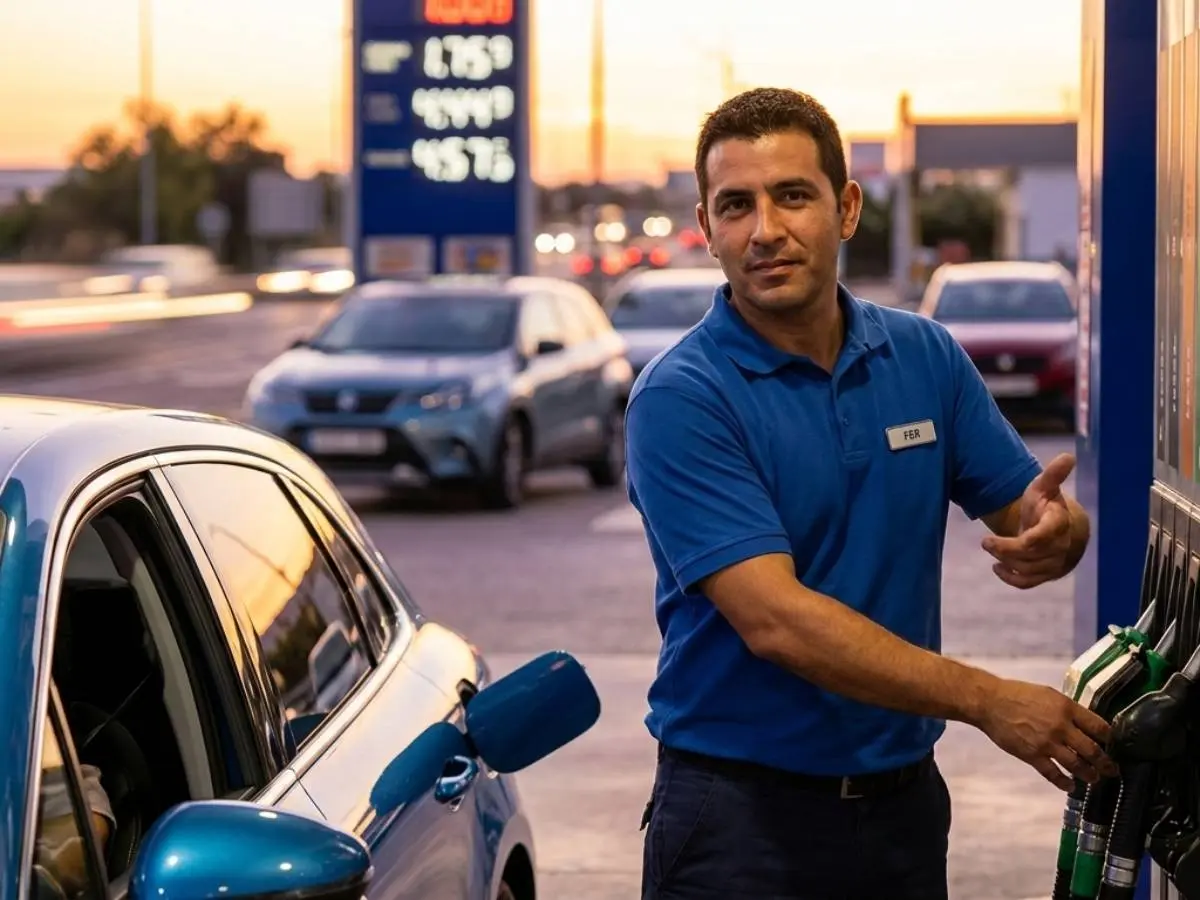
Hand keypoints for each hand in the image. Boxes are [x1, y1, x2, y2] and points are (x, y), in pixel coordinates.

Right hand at [977, 677, 1116, 790]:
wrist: (990, 702)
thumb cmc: (1018, 694)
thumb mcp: (1049, 694)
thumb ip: (1067, 709)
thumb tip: (1083, 723)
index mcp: (1067, 708)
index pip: (1099, 727)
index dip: (1110, 739)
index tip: (1112, 745)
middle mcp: (1061, 727)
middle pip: (1093, 750)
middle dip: (1106, 763)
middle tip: (1112, 770)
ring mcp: (1046, 743)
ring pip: (1077, 765)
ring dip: (1089, 775)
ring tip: (1094, 779)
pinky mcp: (1032, 755)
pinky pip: (1053, 774)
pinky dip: (1064, 783)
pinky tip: (1070, 786)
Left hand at [982, 453, 1076, 588]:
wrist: (1054, 529)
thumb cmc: (1045, 505)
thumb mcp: (1045, 488)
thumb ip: (1053, 475)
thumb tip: (1067, 456)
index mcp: (1059, 523)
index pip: (1048, 534)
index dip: (1032, 538)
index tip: (1017, 536)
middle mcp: (1060, 546)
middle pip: (1031, 554)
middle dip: (1006, 549)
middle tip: (985, 541)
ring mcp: (1054, 563)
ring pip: (1027, 569)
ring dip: (1004, 560)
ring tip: (989, 546)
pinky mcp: (1046, 575)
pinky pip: (1027, 583)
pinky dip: (1011, 578)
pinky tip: (997, 567)